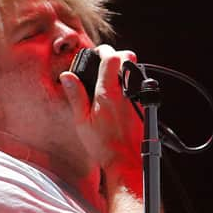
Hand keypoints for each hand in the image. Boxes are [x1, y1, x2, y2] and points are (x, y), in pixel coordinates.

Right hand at [60, 45, 142, 170]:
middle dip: (118, 55)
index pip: (111, 58)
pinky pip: (138, 86)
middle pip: (129, 58)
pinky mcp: (145, 107)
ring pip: (135, 71)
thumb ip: (76, 96)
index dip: (104, 50)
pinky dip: (129, 84)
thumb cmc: (103, 146)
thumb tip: (68, 77)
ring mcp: (138, 98)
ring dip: (124, 69)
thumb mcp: (82, 122)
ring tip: (112, 79)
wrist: (127, 163)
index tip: (98, 52)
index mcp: (108, 93)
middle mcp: (126, 92)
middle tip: (106, 62)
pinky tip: (120, 95)